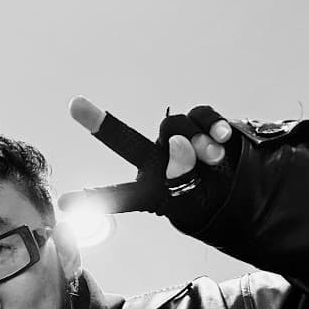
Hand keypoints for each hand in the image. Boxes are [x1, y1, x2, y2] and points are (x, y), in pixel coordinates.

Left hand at [59, 97, 239, 230]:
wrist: (244, 192)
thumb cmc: (210, 202)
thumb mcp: (195, 201)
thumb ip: (183, 177)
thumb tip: (178, 144)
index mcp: (148, 192)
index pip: (118, 196)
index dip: (92, 200)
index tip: (64, 204)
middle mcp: (156, 161)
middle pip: (124, 141)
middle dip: (99, 123)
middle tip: (74, 105)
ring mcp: (176, 140)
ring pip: (174, 127)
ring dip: (197, 143)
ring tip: (213, 158)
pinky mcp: (199, 124)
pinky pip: (200, 114)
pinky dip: (211, 125)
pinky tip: (221, 138)